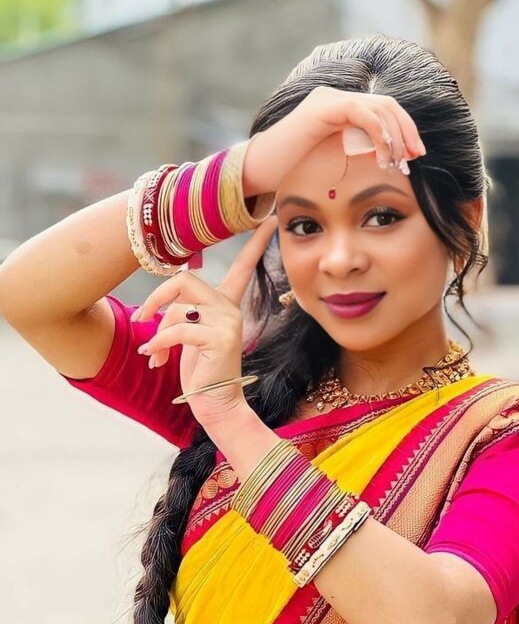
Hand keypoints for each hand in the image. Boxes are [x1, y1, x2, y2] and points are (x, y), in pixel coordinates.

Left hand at [131, 215, 277, 427]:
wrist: (215, 405)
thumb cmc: (201, 371)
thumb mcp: (191, 336)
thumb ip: (184, 313)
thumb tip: (158, 306)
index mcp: (228, 304)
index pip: (244, 266)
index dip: (256, 242)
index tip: (270, 218)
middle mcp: (231, 309)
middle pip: (184, 280)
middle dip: (155, 298)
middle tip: (143, 319)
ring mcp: (228, 323)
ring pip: (178, 308)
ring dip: (157, 331)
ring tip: (154, 353)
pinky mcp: (219, 338)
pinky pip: (178, 329)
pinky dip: (159, 343)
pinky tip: (154, 358)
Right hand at [243, 86, 426, 196]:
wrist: (258, 170)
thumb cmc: (291, 172)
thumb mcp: (332, 161)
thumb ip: (355, 153)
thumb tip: (386, 162)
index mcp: (340, 109)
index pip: (384, 110)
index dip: (404, 130)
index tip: (415, 156)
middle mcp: (336, 98)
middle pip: (387, 105)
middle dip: (406, 131)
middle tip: (414, 157)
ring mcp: (328, 99)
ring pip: (379, 107)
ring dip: (395, 135)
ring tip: (398, 161)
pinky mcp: (322, 107)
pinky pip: (361, 113)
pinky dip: (378, 132)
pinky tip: (383, 154)